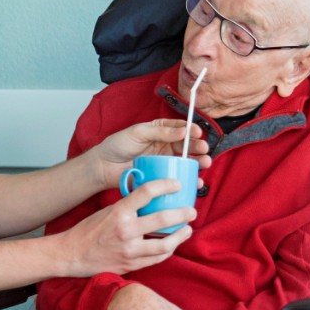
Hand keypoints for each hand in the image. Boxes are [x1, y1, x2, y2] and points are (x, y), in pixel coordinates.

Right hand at [59, 178, 193, 275]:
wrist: (72, 255)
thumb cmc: (89, 231)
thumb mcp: (107, 211)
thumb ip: (128, 206)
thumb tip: (150, 198)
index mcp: (118, 212)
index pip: (146, 192)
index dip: (165, 185)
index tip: (177, 184)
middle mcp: (126, 231)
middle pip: (162, 219)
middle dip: (182, 214)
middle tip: (192, 211)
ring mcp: (130, 250)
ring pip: (165, 244)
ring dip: (181, 236)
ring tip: (187, 229)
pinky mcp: (132, 265)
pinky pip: (157, 258)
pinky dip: (168, 251)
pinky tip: (173, 244)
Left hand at [92, 119, 211, 186]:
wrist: (104, 166)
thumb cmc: (118, 145)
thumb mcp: (138, 133)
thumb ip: (160, 131)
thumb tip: (183, 130)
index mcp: (160, 130)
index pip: (180, 128)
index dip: (190, 129)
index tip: (197, 132)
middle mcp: (165, 145)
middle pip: (187, 145)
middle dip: (198, 146)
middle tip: (203, 149)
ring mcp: (165, 162)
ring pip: (186, 161)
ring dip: (198, 162)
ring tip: (205, 163)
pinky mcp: (161, 176)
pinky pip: (178, 177)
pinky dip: (189, 179)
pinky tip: (195, 181)